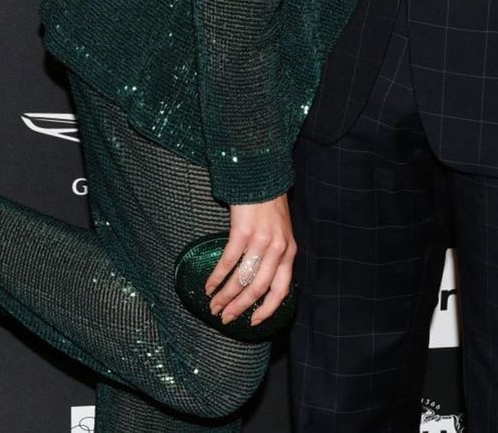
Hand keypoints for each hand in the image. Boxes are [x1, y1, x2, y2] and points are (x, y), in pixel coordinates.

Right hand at [205, 195, 294, 325]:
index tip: (254, 322)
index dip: (267, 310)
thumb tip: (259, 281)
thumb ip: (276, 255)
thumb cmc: (269, 205)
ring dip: (225, 296)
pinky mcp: (243, 231)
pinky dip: (217, 277)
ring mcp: (261, 241)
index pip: (281, 290)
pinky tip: (209, 285)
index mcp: (289, 252)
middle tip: (224, 318)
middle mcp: (278, 249)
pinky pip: (228, 261)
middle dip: (240, 307)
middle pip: (258, 289)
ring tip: (213, 305)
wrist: (262, 176)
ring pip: (242, 279)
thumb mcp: (281, 232)